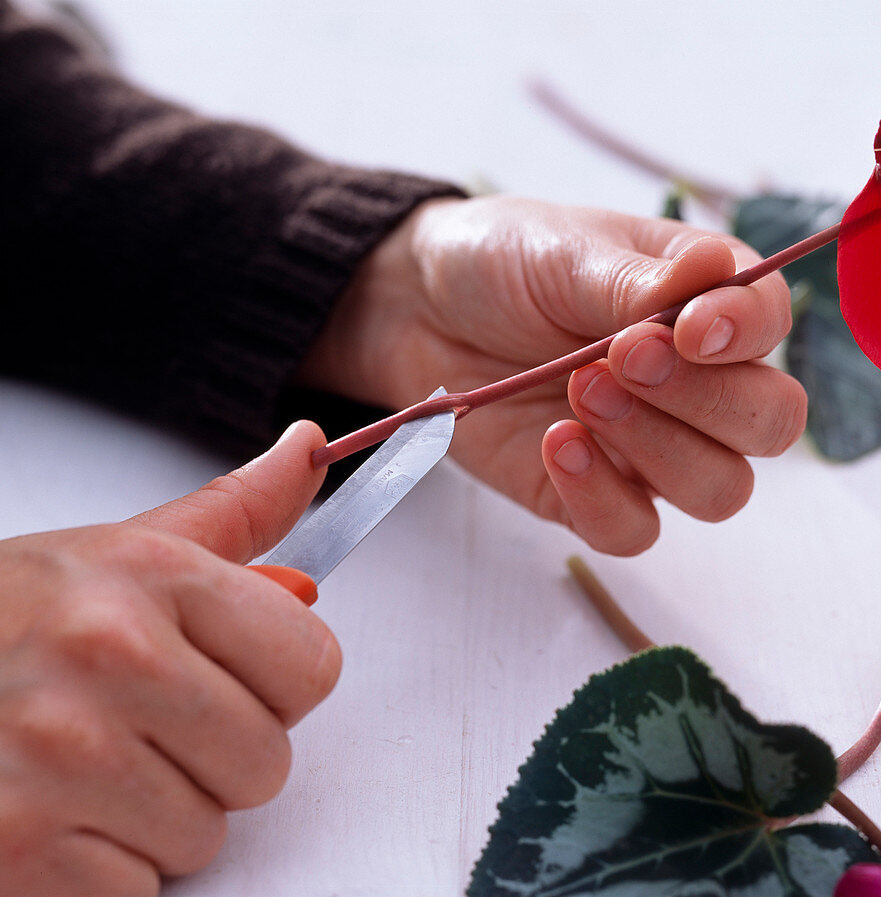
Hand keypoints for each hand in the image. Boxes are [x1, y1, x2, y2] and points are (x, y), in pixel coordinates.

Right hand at [0, 422, 340, 896]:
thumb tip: (311, 446)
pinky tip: (50, 815)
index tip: (218, 673)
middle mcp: (107, 654)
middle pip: (266, 761)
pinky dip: (100, 875)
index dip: (272, 683)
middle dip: (211, 758)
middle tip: (132, 724)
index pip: (312, 665)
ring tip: (82, 768)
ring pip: (204, 836)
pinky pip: (138, 893)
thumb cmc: (8, 620)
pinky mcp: (19, 850)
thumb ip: (236, 513)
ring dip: (153, 819)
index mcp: (149, 576)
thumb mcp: (119, 553)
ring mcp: (60, 755)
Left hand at [301, 195, 804, 554]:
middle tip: (625, 355)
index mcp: (706, 305)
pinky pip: (634, 531)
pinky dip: (603, 498)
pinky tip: (558, 444)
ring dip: (658, 447)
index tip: (686, 327)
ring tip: (581, 390)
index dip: (747, 334)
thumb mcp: (565, 253)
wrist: (419, 311)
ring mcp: (650, 448)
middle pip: (768, 425)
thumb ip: (638, 282)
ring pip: (718, 489)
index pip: (772, 326)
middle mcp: (695, 384)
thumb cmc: (503, 264)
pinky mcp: (595, 496)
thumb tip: (719, 270)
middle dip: (707, 400)